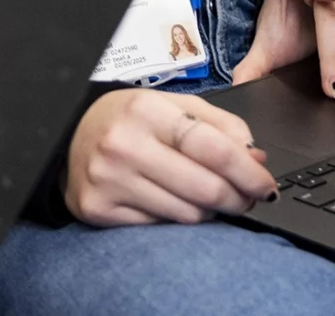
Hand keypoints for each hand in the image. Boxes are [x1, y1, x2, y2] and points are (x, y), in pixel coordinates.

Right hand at [64, 88, 278, 225]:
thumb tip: (256, 159)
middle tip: (244, 198)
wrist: (68, 134)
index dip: (248, 172)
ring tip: (201, 196)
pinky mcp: (98, 209)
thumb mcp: (172, 105)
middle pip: (206, 189)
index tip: (265, 185)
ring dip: (208, 211)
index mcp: (146, 110)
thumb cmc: (128, 119)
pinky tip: (169, 202)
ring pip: (187, 215)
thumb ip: (219, 126)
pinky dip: (174, 219)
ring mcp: (109, 180)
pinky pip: (159, 228)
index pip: (213, 148)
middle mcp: (124, 145)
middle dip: (237, 199)